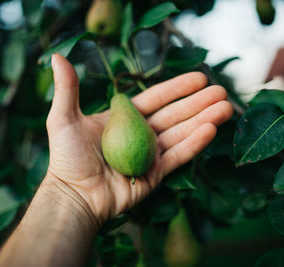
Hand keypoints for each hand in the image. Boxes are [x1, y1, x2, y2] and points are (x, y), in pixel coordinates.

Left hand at [46, 53, 232, 227]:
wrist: (74, 197)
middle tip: (222, 92)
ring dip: (204, 120)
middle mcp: (139, 135)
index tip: (199, 77)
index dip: (177, 88)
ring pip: (181, 134)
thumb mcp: (64, 118)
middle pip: (174, 115)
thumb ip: (67, 88)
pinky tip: (212, 130)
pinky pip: (178, 157)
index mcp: (123, 119)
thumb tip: (57, 56)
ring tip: (226, 108)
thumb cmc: (67, 158)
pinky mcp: (155, 175)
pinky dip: (194, 144)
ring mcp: (149, 155)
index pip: (155, 99)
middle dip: (198, 103)